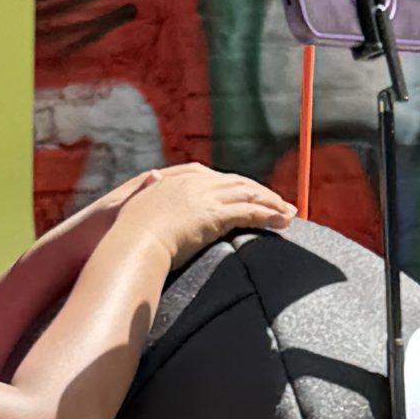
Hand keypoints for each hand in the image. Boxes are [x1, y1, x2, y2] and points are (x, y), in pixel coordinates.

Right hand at [105, 163, 295, 265]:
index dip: (238, 186)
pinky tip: (283, 222)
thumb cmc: (130, 231)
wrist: (132, 241)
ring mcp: (206, 197)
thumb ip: (150, 194)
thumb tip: (151, 178)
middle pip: (238, 183)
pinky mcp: (215, 215)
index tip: (251, 194)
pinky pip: (249, 212)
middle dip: (262, 193)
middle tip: (281, 203)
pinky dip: (269, 215)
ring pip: (249, 195)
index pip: (218, 178)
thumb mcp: (139, 206)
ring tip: (290, 213)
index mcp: (180, 180)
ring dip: (272, 203)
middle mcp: (196, 183)